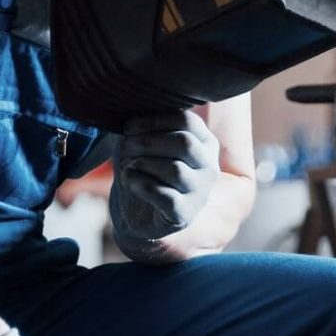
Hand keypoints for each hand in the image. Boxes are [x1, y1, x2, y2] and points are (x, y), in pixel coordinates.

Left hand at [111, 109, 220, 242]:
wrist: (138, 212)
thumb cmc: (144, 170)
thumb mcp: (143, 142)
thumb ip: (145, 128)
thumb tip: (134, 120)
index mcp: (205, 143)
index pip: (187, 121)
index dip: (154, 121)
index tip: (129, 128)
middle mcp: (209, 167)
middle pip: (185, 143)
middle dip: (148, 142)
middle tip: (126, 147)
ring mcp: (201, 193)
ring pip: (176, 169)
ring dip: (143, 163)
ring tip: (128, 166)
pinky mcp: (185, 215)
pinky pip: (164, 195)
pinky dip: (140, 184)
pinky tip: (130, 181)